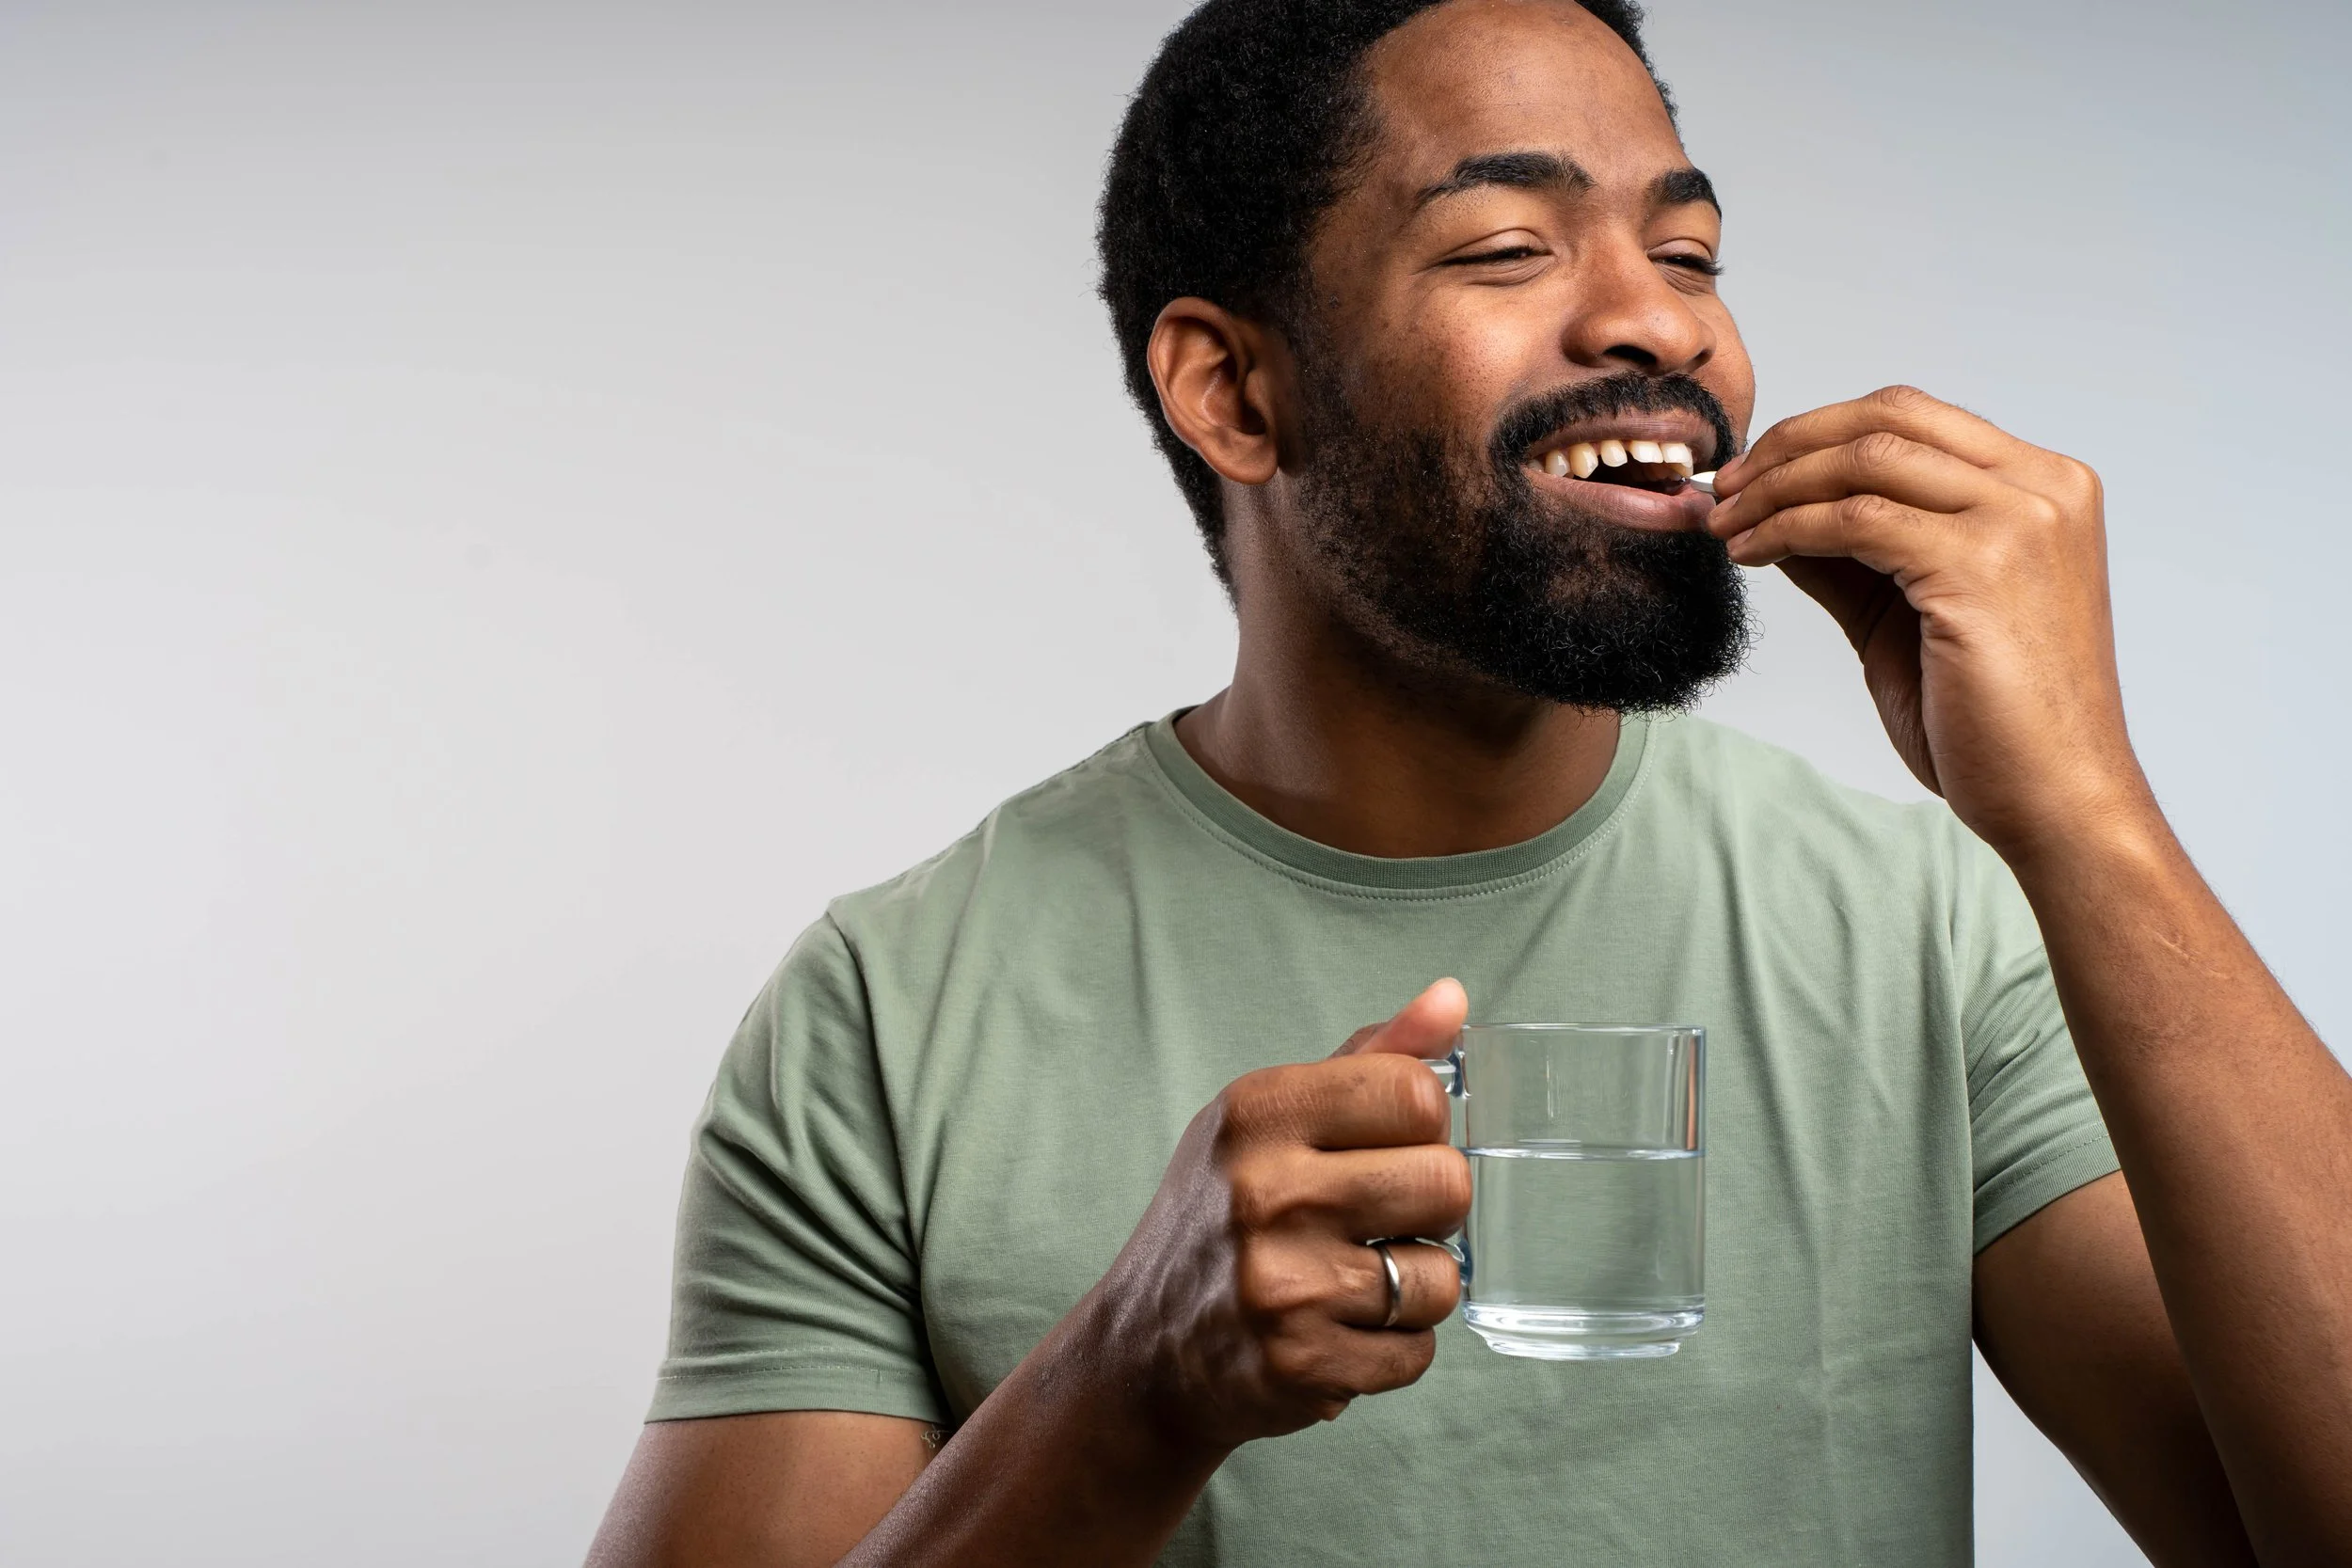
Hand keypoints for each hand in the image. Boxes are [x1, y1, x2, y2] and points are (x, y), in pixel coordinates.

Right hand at [1085, 979, 1471, 1453]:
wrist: (1144, 1351)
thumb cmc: (1221, 1218)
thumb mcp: (1268, 1121)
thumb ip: (1368, 1059)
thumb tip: (1453, 996)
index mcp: (1259, 1111)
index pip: (1417, 1092)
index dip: (1423, 1125)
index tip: (1389, 1147)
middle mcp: (1266, 1191)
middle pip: (1447, 1182)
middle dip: (1431, 1208)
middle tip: (1379, 1220)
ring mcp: (1284, 1283)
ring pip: (1442, 1278)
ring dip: (1414, 1287)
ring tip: (1355, 1280)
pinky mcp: (1302, 1364)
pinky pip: (1418, 1353)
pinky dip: (1393, 1349)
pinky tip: (1341, 1331)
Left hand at [1706, 385, 2150, 864]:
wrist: (2056, 800)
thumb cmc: (1992, 721)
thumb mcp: (1908, 611)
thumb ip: (1853, 554)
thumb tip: (1775, 508)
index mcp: (2044, 486)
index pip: (1913, 417)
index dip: (1818, 433)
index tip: (1752, 471)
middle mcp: (2043, 488)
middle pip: (1887, 418)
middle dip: (1788, 444)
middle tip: (1725, 488)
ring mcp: (2020, 520)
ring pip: (1864, 461)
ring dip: (1775, 487)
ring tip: (1725, 526)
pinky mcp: (1981, 566)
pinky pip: (1854, 521)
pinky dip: (1787, 528)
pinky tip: (1752, 555)